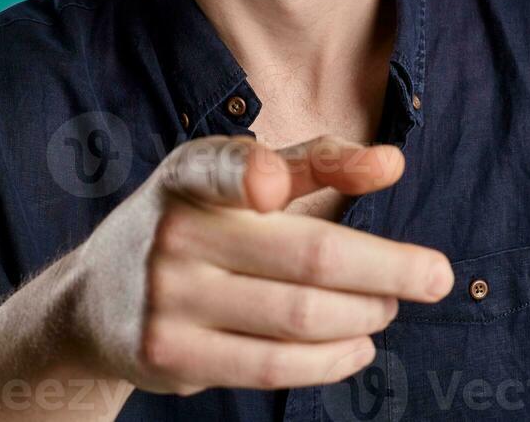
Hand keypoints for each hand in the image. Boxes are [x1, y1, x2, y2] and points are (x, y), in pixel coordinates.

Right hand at [70, 133, 453, 396]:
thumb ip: (315, 162)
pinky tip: (358, 346)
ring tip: (390, 308)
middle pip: (305, 257)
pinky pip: (270, 367)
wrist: (95, 297)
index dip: (246, 173)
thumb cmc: (193, 222)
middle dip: (387, 271)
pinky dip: (330, 360)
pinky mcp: (169, 356)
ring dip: (365, 316)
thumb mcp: (239, 175)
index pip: (219, 167)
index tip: (271, 185)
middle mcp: (173, 233)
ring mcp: (167, 299)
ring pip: (297, 318)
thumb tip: (393, 163)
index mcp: (190, 173)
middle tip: (434, 276)